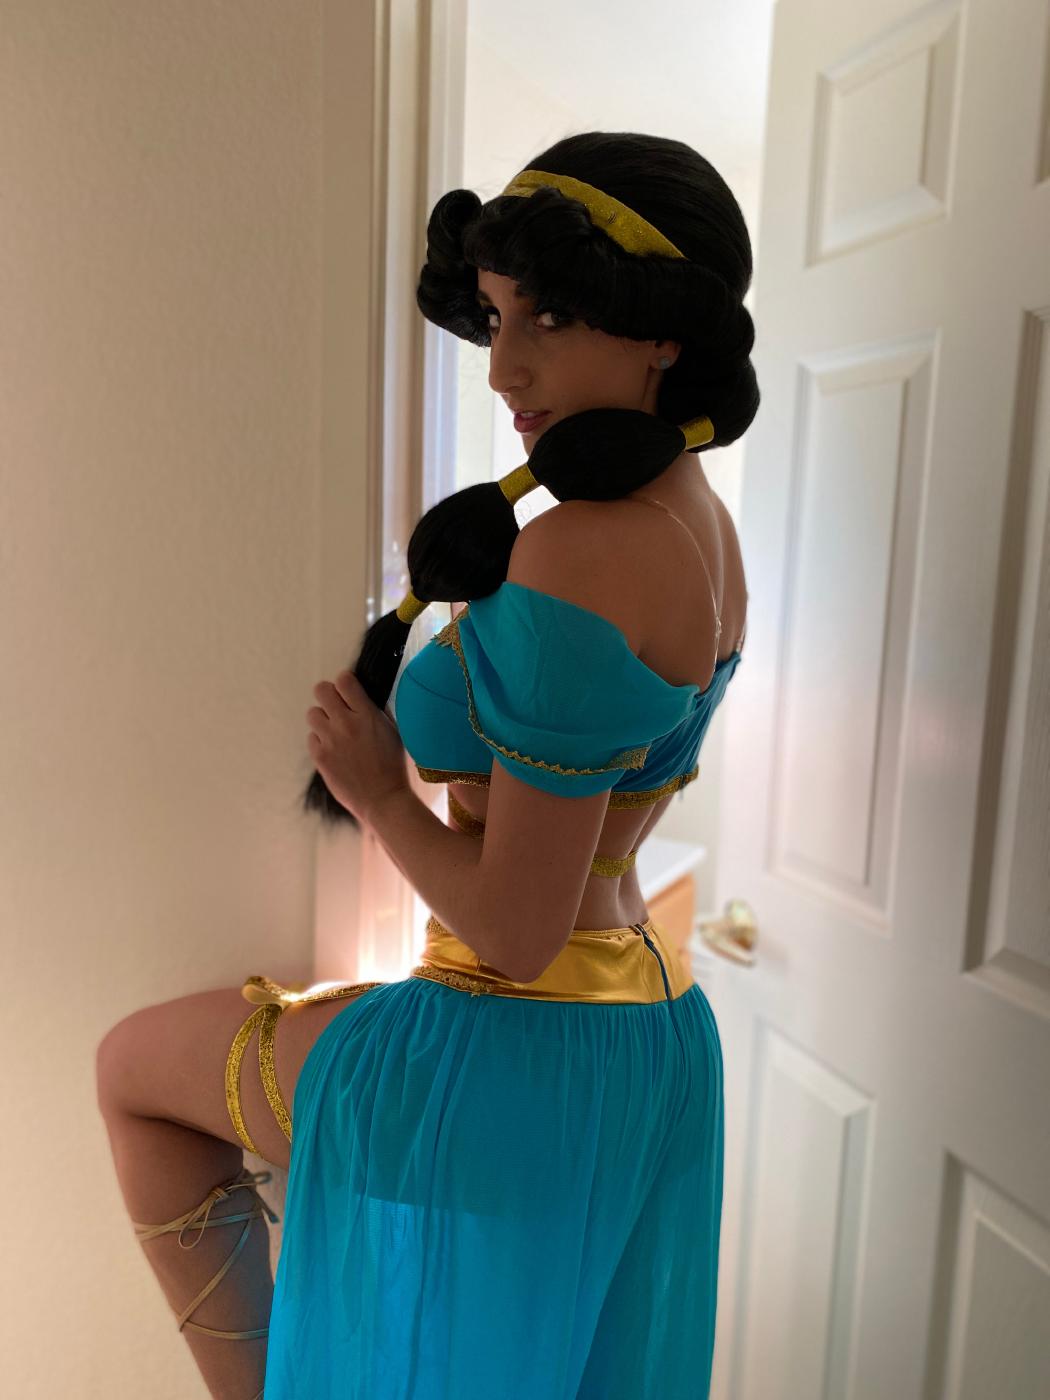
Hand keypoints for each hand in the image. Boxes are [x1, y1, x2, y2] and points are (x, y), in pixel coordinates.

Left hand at [306, 669, 407, 824]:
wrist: (382, 799)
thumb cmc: (392, 766)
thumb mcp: (392, 731)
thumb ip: (374, 711)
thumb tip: (359, 696)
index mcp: (367, 715)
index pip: (344, 680)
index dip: (345, 683)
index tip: (349, 693)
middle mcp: (345, 724)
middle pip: (321, 690)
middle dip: (329, 696)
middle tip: (338, 709)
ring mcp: (330, 741)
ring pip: (312, 713)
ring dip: (323, 719)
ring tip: (335, 732)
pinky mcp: (320, 757)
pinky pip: (311, 738)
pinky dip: (320, 741)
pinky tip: (334, 750)